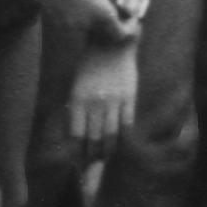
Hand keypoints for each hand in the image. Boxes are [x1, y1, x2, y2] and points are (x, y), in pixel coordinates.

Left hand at [65, 39, 136, 158]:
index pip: (76, 136)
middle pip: (94, 139)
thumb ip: (77, 110)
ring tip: (105, 156)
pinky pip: (126, 125)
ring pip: (111, 136)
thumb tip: (77, 138)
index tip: (77, 162)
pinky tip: (119, 142)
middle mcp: (95, 103)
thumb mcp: (76, 87)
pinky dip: (122, 138)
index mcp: (78, 100)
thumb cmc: (90, 66)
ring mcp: (114, 101)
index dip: (77, 153)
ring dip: (107, 150)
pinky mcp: (129, 97)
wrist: (111, 43)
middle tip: (92, 163)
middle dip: (92, 156)